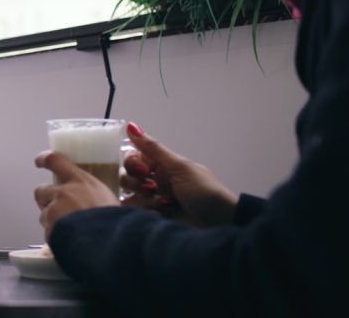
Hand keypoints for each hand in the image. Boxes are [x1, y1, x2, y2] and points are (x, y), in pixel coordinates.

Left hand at [34, 151, 119, 239]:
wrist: (111, 244)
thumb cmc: (118, 223)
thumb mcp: (110, 200)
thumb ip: (94, 196)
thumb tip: (94, 204)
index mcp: (81, 181)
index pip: (55, 160)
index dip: (44, 159)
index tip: (40, 161)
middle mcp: (64, 193)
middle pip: (41, 190)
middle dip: (44, 200)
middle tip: (55, 208)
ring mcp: (54, 211)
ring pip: (43, 215)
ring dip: (51, 221)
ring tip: (68, 230)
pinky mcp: (49, 229)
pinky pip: (48, 233)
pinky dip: (55, 238)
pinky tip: (69, 243)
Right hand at [120, 123, 237, 226]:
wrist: (220, 223)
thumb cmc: (204, 191)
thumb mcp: (179, 166)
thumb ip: (153, 148)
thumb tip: (131, 125)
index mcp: (163, 164)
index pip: (133, 157)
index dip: (132, 163)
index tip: (143, 170)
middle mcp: (156, 179)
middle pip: (127, 176)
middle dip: (135, 183)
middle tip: (152, 189)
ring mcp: (155, 199)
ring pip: (131, 195)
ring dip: (144, 200)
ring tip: (164, 205)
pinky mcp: (155, 216)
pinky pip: (137, 212)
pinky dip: (146, 212)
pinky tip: (161, 214)